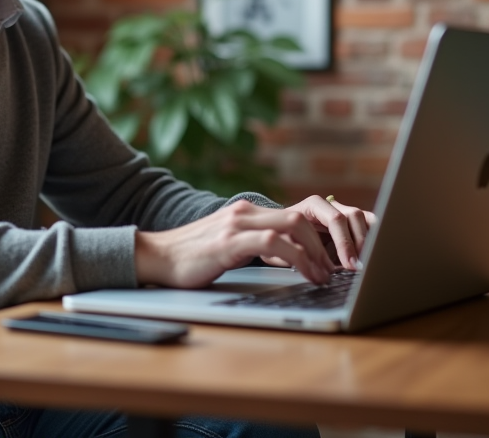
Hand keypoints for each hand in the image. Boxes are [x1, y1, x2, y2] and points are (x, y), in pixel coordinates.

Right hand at [134, 200, 334, 287]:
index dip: (316, 237)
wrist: (154, 257)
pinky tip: (304, 274)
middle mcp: (244, 212)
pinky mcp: (229, 241)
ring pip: (292, 225)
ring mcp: (236, 224)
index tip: (328, 260)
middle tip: (333, 271)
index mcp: (246, 213)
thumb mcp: (228, 246)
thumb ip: (252, 244)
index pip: (293, 216)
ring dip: (315, 253)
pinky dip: (296, 258)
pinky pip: (272, 242)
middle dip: (323, 244)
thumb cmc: (190, 258)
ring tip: (323, 276)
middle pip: (299, 217)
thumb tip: (283, 258)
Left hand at [270, 195, 374, 270]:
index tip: (349, 264)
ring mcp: (344, 211)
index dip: (344, 242)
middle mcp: (332, 205)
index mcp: (314, 205)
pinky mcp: (354, 222)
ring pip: (365, 219)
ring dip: (368, 242)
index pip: (335, 219)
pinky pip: (370, 224)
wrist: (283, 233)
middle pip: (353, 216)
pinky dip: (374, 238)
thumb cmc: (284, 240)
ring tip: (365, 263)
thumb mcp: (286, 244)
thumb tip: (318, 269)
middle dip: (358, 244)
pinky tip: (370, 256)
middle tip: (358, 267)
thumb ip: (300, 252)